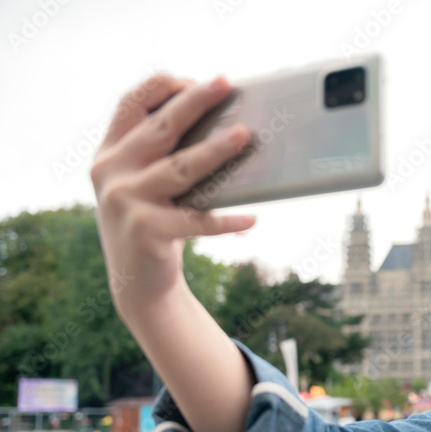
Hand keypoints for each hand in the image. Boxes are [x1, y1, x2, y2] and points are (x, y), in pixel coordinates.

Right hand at [90, 74, 255, 319]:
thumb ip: (165, 156)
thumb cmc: (154, 222)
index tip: (194, 79)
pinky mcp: (146, 231)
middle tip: (224, 83)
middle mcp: (111, 172)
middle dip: (193, 102)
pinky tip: (251, 219)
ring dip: (215, 151)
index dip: (162, 87)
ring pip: (180, 169)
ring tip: (244, 136)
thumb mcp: (147, 184)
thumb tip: (225, 126)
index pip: (129, 105)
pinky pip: (196, 221)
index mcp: (110, 153)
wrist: (137, 283)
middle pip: (159, 129)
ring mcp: (125, 201)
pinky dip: (226, 220)